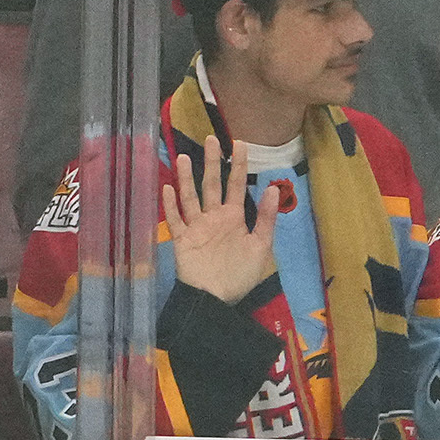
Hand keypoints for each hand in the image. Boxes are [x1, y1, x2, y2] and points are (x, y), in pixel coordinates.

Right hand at [162, 139, 269, 303]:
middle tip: (211, 139)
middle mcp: (213, 218)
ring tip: (182, 158)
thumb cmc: (239, 276)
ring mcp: (196, 228)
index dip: (238, 164)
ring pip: (190, 198)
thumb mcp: (261, 246)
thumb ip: (265, 218)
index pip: (235, 185)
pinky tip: (167, 189)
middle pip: (211, 185)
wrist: (216, 300)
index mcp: (233, 218)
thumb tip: (272, 187)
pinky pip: (175, 220)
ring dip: (186, 178)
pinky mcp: (181, 241)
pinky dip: (170, 205)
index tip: (239, 143)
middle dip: (212, 162)